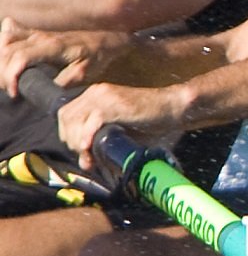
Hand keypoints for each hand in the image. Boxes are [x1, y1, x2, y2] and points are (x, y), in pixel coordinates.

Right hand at [0, 20, 129, 97]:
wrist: (105, 39)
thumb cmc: (96, 56)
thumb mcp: (85, 73)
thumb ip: (64, 81)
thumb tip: (46, 92)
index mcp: (52, 46)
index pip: (20, 58)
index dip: (11, 77)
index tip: (14, 93)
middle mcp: (40, 37)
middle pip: (6, 52)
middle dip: (4, 74)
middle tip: (12, 90)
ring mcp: (35, 33)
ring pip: (4, 43)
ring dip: (1, 63)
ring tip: (9, 80)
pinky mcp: (34, 33)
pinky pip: (10, 35)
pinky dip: (2, 47)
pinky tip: (5, 61)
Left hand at [57, 81, 188, 170]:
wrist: (174, 108)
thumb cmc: (152, 122)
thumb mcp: (121, 131)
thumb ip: (101, 143)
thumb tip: (85, 162)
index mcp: (95, 95)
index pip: (65, 114)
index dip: (68, 134)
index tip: (81, 150)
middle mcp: (96, 92)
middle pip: (65, 117)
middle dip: (71, 140)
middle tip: (85, 155)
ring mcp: (104, 97)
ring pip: (74, 120)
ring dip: (78, 141)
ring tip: (90, 154)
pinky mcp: (115, 105)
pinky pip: (91, 122)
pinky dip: (87, 136)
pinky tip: (90, 147)